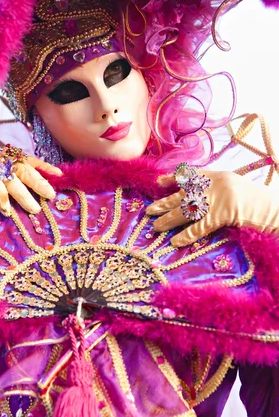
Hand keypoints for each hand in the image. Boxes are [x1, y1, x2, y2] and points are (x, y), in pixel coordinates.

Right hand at [0, 153, 61, 214]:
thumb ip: (10, 191)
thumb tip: (34, 201)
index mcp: (0, 161)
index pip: (26, 160)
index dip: (43, 166)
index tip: (59, 174)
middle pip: (22, 166)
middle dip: (38, 181)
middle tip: (50, 195)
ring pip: (10, 176)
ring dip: (24, 194)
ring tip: (34, 209)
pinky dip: (2, 197)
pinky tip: (7, 210)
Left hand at [146, 170, 278, 247]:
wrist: (271, 207)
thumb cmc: (256, 199)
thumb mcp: (235, 185)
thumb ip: (216, 187)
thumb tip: (197, 195)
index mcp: (216, 175)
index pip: (189, 175)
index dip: (173, 179)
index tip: (158, 182)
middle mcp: (212, 185)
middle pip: (182, 195)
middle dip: (164, 203)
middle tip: (149, 210)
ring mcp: (215, 200)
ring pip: (185, 210)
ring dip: (169, 220)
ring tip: (156, 227)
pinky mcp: (220, 215)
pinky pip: (199, 227)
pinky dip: (186, 235)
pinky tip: (175, 241)